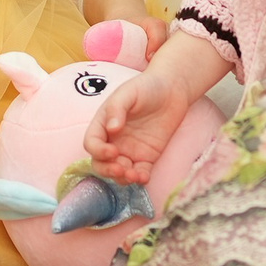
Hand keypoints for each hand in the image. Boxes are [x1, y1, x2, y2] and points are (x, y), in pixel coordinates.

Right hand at [84, 70, 192, 185]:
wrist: (172, 89)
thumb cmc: (146, 87)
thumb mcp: (128, 93)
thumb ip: (117, 109)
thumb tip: (111, 128)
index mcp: (103, 124)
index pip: (92, 143)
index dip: (98, 151)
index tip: (113, 151)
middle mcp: (113, 140)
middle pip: (101, 163)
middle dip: (107, 170)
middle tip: (121, 169)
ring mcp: (129, 151)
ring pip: (119, 172)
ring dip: (122, 178)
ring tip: (134, 175)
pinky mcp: (146, 157)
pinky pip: (139, 173)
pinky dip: (139, 179)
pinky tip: (144, 177)